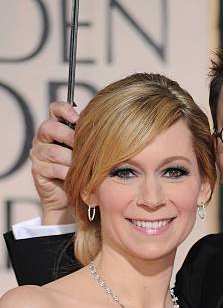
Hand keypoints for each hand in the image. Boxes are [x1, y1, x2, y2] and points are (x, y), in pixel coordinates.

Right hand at [30, 101, 78, 224]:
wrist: (72, 198)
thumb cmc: (82, 172)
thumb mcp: (86, 152)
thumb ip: (87, 138)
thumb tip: (101, 125)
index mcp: (55, 128)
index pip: (55, 109)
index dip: (64, 110)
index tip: (78, 118)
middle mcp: (43, 139)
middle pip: (49, 128)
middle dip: (68, 137)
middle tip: (82, 147)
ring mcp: (38, 154)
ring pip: (53, 151)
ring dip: (70, 159)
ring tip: (82, 167)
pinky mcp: (37, 171)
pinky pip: (52, 168)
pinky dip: (66, 173)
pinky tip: (75, 177)